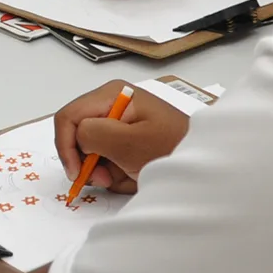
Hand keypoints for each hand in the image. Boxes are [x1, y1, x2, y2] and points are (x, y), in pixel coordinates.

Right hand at [52, 81, 188, 195]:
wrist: (205, 166)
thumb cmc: (171, 149)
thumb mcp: (128, 142)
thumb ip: (93, 133)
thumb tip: (78, 137)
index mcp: (112, 93)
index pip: (68, 117)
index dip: (66, 146)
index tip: (77, 174)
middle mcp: (112, 104)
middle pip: (78, 135)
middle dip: (89, 161)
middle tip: (107, 179)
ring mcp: (120, 123)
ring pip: (91, 151)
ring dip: (105, 171)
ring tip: (128, 176)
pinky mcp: (127, 140)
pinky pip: (106, 159)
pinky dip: (116, 173)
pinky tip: (134, 175)